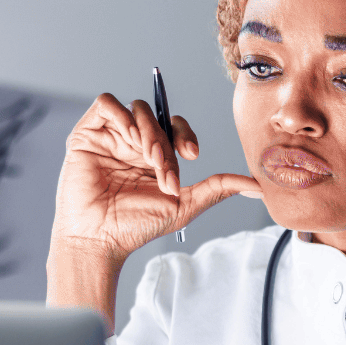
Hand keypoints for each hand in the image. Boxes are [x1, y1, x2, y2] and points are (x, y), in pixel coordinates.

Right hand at [50, 93, 260, 262]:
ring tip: (149, 159)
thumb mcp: (185, 204)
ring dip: (149, 131)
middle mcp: (131, 144)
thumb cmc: (137, 226)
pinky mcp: (86, 135)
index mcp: (153, 157)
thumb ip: (218, 188)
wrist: (100, 239)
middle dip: (167, 140)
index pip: (173, 127)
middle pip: (157, 117)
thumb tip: (259, 186)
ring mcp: (109, 138)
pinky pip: (106, 104)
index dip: (185, 133)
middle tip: (167, 168)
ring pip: (137, 110)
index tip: (193, 155)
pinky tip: (130, 140)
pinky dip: (122, 116)